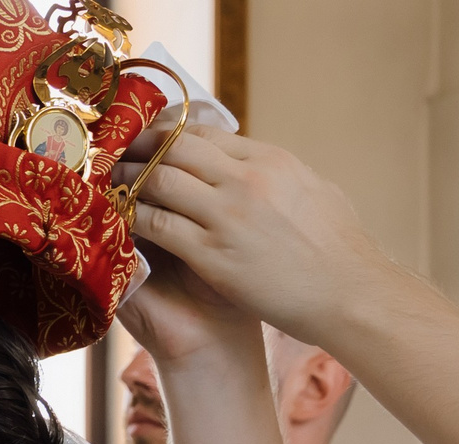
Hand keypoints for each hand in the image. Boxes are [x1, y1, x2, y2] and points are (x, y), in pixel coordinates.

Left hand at [121, 125, 402, 348]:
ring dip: (129, 181)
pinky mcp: (212, 253)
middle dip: (140, 149)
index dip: (166, 135)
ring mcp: (228, 215)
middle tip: (114, 155)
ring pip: (159, 182)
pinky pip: (158, 226)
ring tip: (109, 186)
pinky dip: (134, 220)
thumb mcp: (312, 191)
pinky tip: (120, 223)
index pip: (203, 134)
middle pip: (175, 149)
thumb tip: (257, 165)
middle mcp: (247, 179)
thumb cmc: (338, 249)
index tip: (145, 141)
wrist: (349, 293)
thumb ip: (277, 175)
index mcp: (271, 160)